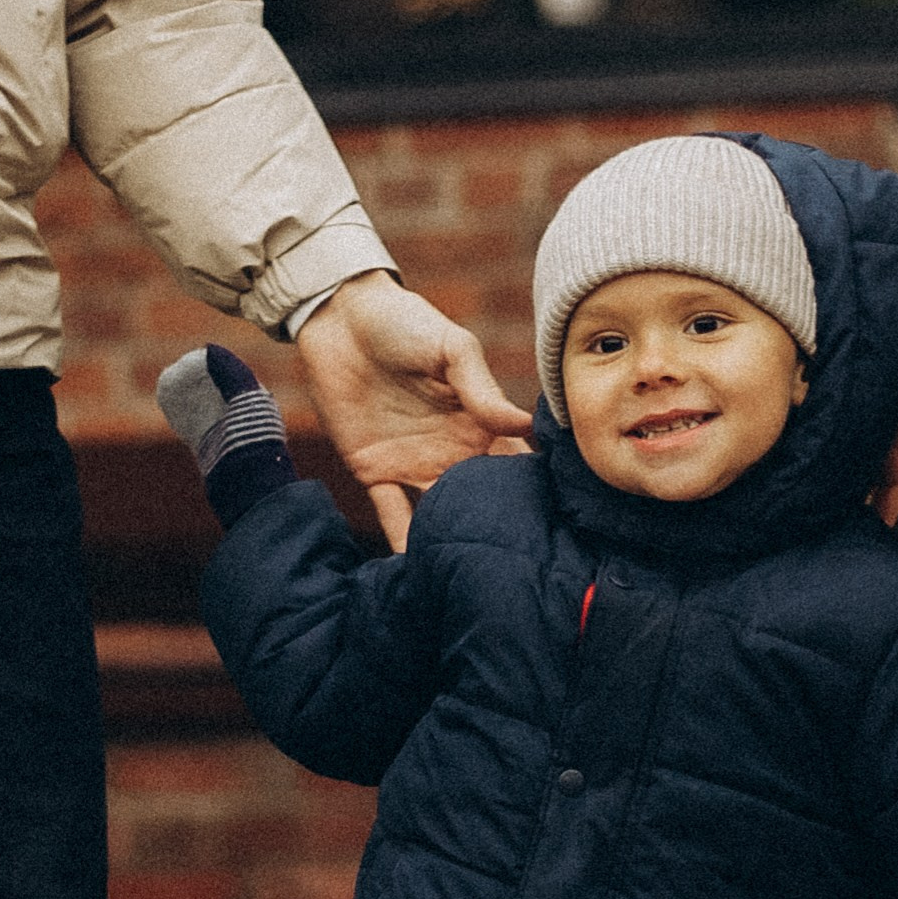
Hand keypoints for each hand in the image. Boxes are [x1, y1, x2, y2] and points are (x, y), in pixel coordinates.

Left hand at [295, 270, 532, 549]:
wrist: (339, 318)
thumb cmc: (404, 322)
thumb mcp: (452, 349)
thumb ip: (483, 390)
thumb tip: (525, 427)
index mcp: (480, 425)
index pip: (514, 465)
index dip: (532, 492)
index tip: (558, 525)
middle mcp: (454, 452)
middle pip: (480, 500)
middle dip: (497, 530)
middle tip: (519, 566)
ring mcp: (415, 465)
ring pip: (440, 514)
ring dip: (452, 542)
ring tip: (473, 580)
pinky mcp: (374, 471)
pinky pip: (391, 513)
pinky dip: (402, 542)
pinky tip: (416, 573)